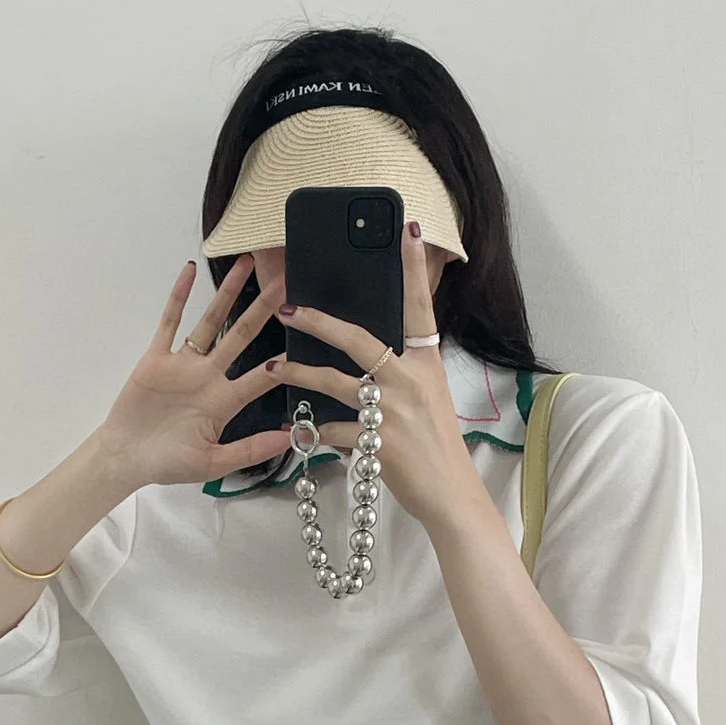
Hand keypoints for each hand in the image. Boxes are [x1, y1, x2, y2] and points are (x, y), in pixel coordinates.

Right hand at [96, 255, 294, 488]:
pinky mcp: (156, 358)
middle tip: (284, 282)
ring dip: (227, 293)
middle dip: (263, 310)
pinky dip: (179, 296)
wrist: (126, 459)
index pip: (260, 377)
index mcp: (224, 402)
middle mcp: (208, 377)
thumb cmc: (168, 464)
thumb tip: (291, 438)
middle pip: (241, 336)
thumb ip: (250, 450)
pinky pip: (169, 321)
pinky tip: (190, 271)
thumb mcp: (213, 464)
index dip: (282, 359)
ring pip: (210, 321)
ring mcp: (183, 364)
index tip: (304, 339)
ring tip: (245, 263)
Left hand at [265, 222, 478, 525]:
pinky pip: (334, 430)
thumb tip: (377, 347)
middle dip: (320, 322)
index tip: (408, 230)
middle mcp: (410, 381)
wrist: (450, 493)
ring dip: (302, 375)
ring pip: (336, 383)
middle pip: (360, 339)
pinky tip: (299, 431)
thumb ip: (405, 368)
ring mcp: (394, 412)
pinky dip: (314, 431)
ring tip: (275, 369)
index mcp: (426, 364)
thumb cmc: (435, 443)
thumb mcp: (430, 395)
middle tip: (289, 309)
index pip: (419, 308)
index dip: (415, 269)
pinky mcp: (379, 444)